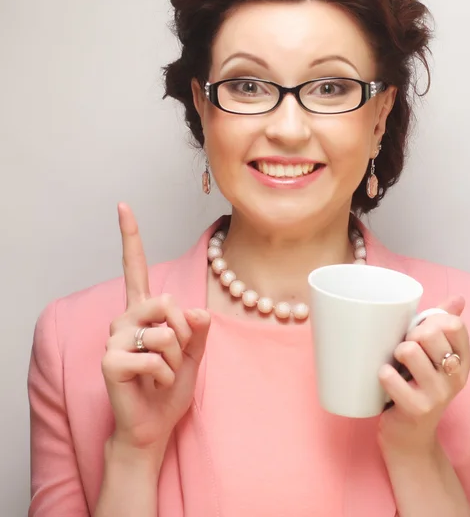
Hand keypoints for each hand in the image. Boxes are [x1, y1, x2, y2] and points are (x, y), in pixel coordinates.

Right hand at [101, 203, 210, 453]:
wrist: (153, 425)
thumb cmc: (170, 387)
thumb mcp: (194, 354)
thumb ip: (198, 330)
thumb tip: (198, 311)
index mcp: (145, 312)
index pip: (137, 268)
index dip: (131, 237)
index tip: (123, 206)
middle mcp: (126, 319)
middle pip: (168, 302)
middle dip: (185, 334)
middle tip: (174, 358)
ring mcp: (115, 339)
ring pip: (166, 332)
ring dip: (176, 359)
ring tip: (162, 374)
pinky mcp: (110, 360)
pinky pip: (156, 357)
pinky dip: (166, 376)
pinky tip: (154, 385)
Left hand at [377, 297, 469, 460]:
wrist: (410, 437)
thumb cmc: (419, 386)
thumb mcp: (436, 356)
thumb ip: (445, 325)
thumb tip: (458, 298)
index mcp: (463, 360)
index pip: (454, 324)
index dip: (432, 319)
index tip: (421, 330)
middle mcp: (456, 377)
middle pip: (430, 333)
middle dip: (410, 334)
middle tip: (404, 348)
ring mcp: (438, 395)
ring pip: (410, 351)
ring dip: (396, 352)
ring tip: (395, 363)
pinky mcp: (416, 409)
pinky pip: (391, 378)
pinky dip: (384, 374)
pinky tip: (385, 378)